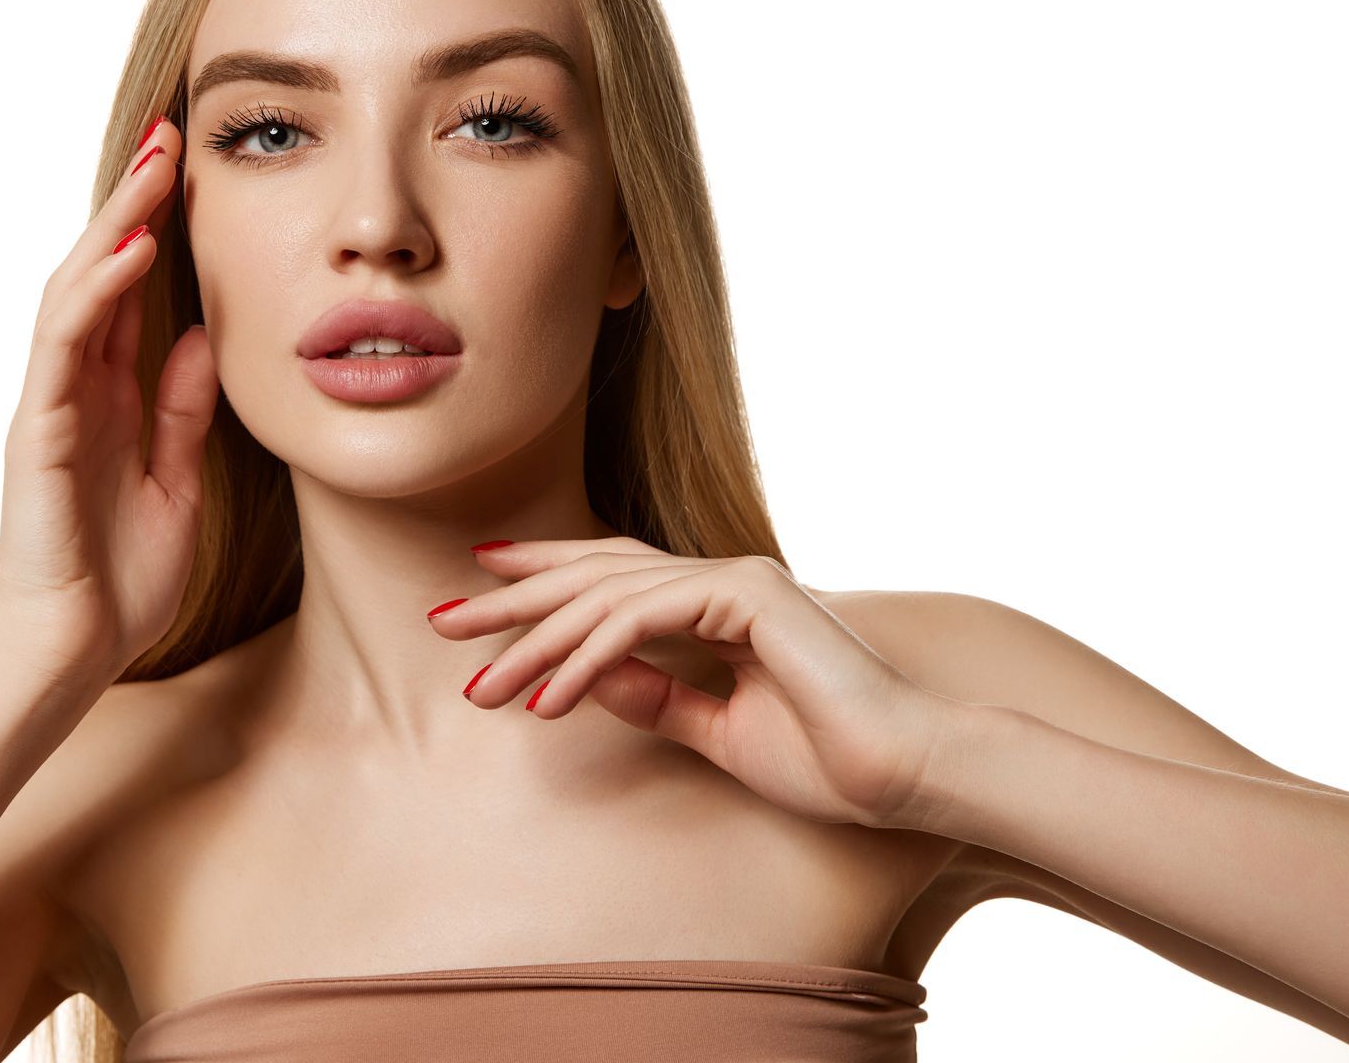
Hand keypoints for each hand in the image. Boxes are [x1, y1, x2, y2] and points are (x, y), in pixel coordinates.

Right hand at [0, 117, 218, 688]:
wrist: (74, 651)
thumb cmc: (119, 578)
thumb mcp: (177, 480)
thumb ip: (183, 410)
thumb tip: (202, 337)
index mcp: (110, 398)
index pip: (132, 295)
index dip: (156, 231)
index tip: (190, 171)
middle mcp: (75, 389)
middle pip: (100, 274)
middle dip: (132, 203)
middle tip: (169, 135)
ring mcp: (51, 405)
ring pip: (75, 293)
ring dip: (114, 226)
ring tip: (153, 166)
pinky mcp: (37, 432)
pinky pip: (64, 349)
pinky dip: (96, 295)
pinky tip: (130, 255)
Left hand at [428, 537, 962, 827]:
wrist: (905, 774)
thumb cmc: (828, 761)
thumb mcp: (718, 733)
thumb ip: (657, 699)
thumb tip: (590, 678)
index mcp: (717, 605)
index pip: (614, 577)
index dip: (545, 575)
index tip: (481, 584)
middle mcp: (722, 580)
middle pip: (595, 574)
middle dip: (514, 599)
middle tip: (443, 622)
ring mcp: (735, 582)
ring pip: (607, 598)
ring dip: (536, 642)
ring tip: (481, 684)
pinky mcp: (747, 600)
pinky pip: (641, 623)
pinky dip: (586, 660)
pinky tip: (545, 699)